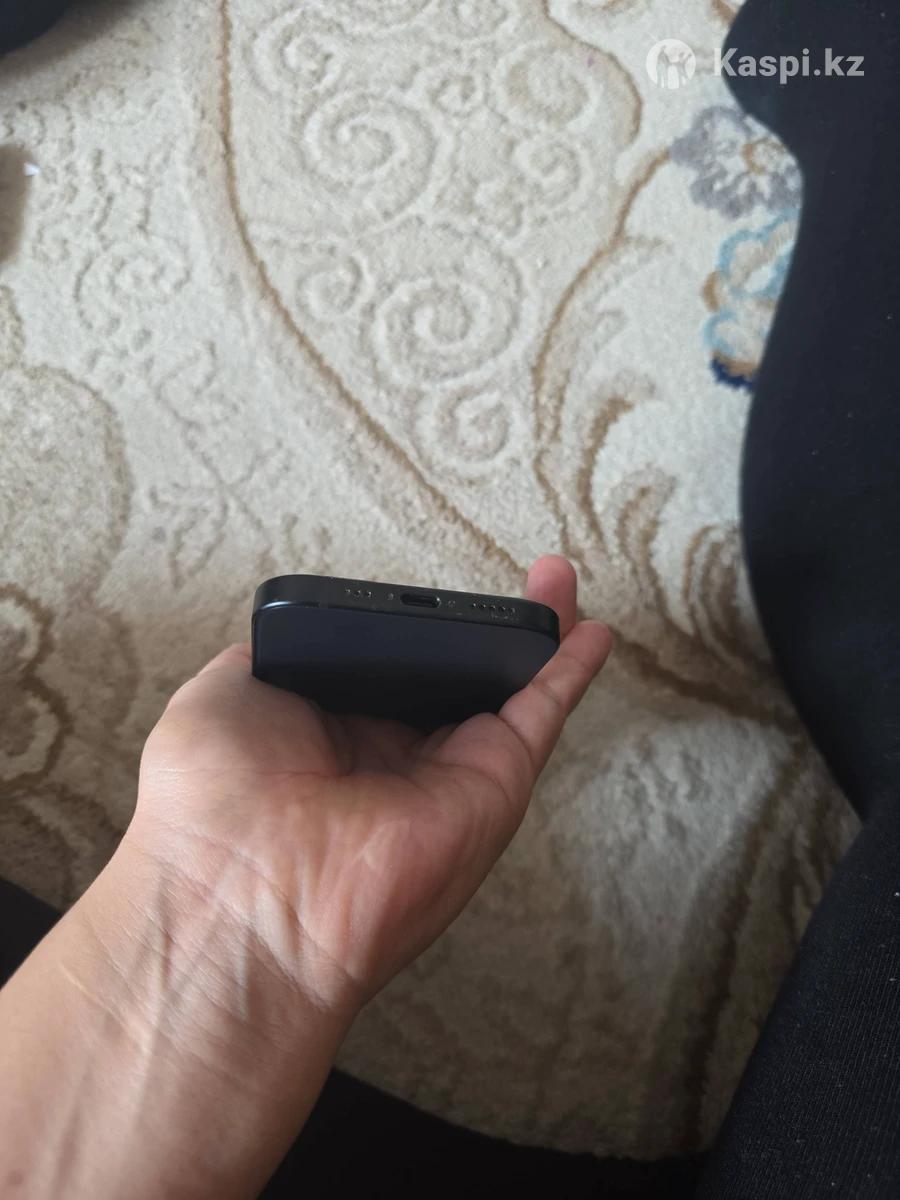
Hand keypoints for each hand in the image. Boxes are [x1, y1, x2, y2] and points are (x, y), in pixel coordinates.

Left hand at [128, 556, 611, 1020]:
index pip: (387, 671)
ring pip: (505, 691)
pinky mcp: (491, 786)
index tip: (427, 601)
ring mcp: (445, 775)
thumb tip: (296, 636)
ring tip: (558, 578)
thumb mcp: (222, 698)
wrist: (245, 892)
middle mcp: (391, 757)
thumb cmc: (210, 805)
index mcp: (327, 735)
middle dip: (486, 631)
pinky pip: (539, 717)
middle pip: (454, 679)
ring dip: (535, 633)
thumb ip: (267, 659)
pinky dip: (568, 673)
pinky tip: (588, 634)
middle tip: (517, 582)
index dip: (414, 632)